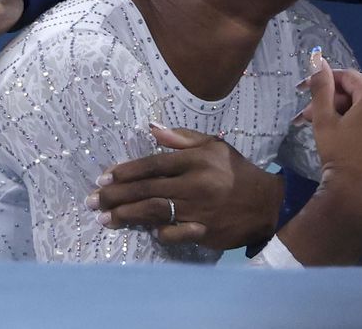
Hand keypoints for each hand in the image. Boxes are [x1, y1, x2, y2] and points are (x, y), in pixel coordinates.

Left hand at [90, 125, 283, 249]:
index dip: (126, 171)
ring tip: (105, 218)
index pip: (153, 164)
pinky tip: (145, 231)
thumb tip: (152, 128)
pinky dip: (159, 233)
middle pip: (148, 189)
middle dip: (117, 195)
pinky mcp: (204, 231)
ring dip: (127, 215)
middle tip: (93, 201)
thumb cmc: (236, 172)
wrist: (267, 203)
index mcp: (197, 160)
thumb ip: (183, 138)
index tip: (104, 178)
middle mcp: (196, 183)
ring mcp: (199, 209)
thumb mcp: (214, 147)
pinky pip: (175, 233)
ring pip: (155, 211)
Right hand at [275, 61, 361, 264]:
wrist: (360, 197)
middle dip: (337, 104)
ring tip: (336, 134)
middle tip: (312, 118)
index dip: (326, 82)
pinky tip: (359, 147)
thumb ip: (321, 87)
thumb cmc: (339, 155)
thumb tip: (318, 61)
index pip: (349, 78)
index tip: (306, 91)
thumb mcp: (323, 120)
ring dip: (356, 118)